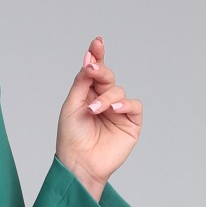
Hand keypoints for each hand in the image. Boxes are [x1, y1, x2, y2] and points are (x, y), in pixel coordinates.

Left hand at [55, 35, 142, 195]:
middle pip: (107, 76)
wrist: (79, 164)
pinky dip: (124, 104)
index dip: (97, 55)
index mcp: (89, 94)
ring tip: (94, 110)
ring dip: (106, 97)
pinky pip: (133, 105)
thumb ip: (81, 83)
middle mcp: (104, 100)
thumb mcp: (71, 106)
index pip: (95, 71)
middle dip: (101, 72)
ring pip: (118, 90)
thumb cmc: (72, 138)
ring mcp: (118, 112)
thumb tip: (90, 60)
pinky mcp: (130, 123)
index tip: (97, 42)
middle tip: (93, 70)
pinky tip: (113, 109)